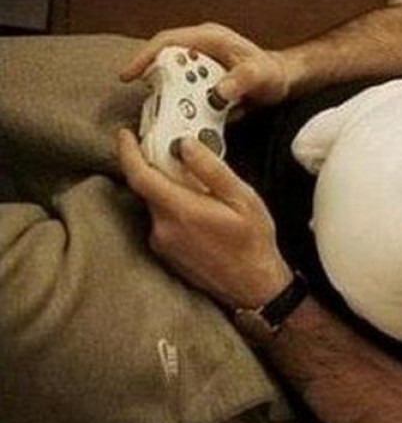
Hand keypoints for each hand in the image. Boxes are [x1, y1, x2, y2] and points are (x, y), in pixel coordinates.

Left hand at [115, 129, 291, 307]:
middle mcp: (163, 229)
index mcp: (180, 211)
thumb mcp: (242, 198)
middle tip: (178, 153)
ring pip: (157, 205)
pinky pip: (163, 222)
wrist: (255, 288)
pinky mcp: (167, 254)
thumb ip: (211, 169)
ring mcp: (163, 244)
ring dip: (170, 190)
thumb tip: (185, 145)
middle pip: (148, 188)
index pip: (139, 175)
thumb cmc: (253, 243)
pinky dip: (174, 208)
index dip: (127, 151)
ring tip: (200, 188)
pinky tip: (200, 212)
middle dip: (158, 168)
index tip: (125, 134)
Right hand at [120, 23, 291, 105]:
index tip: (129, 75)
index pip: (168, 42)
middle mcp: (201, 51)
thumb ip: (243, 80)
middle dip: (156, 85)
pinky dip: (184, 108)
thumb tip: (219, 92)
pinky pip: (186, 95)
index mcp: (209, 39)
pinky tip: (185, 123)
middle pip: (166, 64)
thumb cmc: (272, 73)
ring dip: (171, 101)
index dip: (145, 57)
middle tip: (153, 106)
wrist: (283, 83)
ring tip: (171, 118)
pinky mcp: (204, 84)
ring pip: (175, 83)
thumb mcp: (262, 75)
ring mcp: (201, 68)